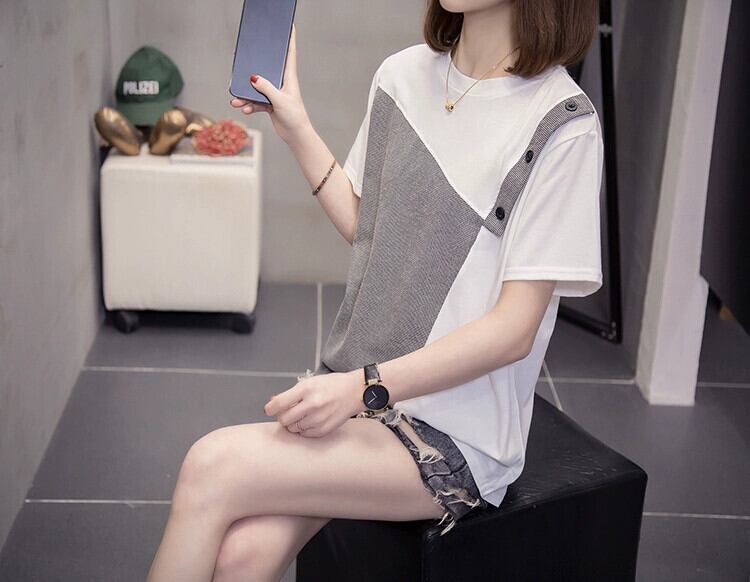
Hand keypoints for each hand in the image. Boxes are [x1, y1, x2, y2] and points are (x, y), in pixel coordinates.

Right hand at [229, 22, 311, 143]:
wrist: (296, 135)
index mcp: (289, 77)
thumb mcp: (280, 100)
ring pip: (257, 88)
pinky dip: (250, 105)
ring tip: (236, 101)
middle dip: (254, 67)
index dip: (289, 39)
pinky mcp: (270, 104)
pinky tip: (245, 109)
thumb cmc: (294, 116)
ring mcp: (275, 93)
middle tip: (242, 61)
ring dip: (246, 95)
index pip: (290, 53)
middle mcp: (282, 83)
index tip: (289, 25)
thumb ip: (266, 88)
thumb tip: (253, 77)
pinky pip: (256, 101)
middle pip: (267, 69)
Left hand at [264, 370, 364, 437]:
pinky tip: (310, 420)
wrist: (354, 392)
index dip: (270, 409)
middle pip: (283, 419)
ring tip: (302, 415)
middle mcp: (312, 404)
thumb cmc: (332, 385)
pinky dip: (304, 429)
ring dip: (293, 423)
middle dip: (282, 416)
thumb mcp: (310, 382)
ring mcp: (318, 418)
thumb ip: (290, 393)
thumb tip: (272, 401)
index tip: (270, 410)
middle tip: (288, 412)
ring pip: (293, 428)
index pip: (278, 404)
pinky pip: (304, 434)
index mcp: (306, 389)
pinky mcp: (324, 429)